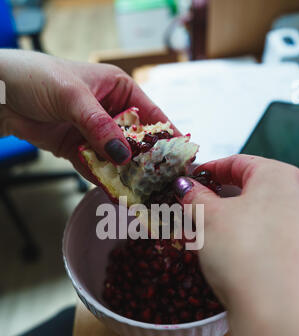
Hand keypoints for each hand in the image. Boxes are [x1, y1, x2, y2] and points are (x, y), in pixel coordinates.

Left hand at [0, 50, 176, 182]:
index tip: (181, 157)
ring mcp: (96, 134)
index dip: (167, 136)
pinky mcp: (79, 151)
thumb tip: (122, 155)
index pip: (151, 115)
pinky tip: (117, 194)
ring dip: (128, 176)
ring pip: (118, 159)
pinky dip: (105, 181)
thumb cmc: (37, 78)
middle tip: (163, 184)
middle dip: (148, 163)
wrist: (0, 95)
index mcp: (119, 90)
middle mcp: (112, 112)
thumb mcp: (73, 97)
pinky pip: (97, 169)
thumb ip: (99, 126)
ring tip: (144, 195)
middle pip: (137, 142)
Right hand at [174, 155, 298, 335]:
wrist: (277, 309)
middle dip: (216, 198)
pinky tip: (225, 251)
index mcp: (278, 176)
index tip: (188, 180)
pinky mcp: (293, 252)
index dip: (208, 169)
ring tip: (202, 232)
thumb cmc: (244, 251)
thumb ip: (194, 196)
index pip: (238, 162)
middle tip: (191, 208)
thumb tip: (184, 186)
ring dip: (227, 219)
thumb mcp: (209, 218)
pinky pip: (264, 234)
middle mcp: (296, 196)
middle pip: (248, 188)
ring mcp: (297, 226)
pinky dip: (243, 237)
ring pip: (256, 213)